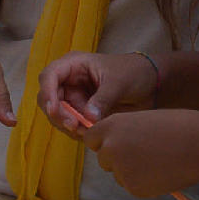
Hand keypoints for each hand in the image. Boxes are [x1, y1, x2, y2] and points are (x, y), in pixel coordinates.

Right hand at [38, 48, 158, 134]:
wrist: (151, 84)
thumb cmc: (134, 72)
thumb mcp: (119, 82)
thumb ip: (103, 99)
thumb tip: (88, 117)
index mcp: (74, 64)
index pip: (49, 76)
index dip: (47, 93)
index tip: (54, 110)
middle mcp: (69, 81)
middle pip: (48, 99)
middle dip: (58, 115)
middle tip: (74, 126)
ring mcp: (74, 97)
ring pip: (58, 115)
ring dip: (67, 126)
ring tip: (86, 132)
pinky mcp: (81, 112)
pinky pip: (71, 124)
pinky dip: (76, 131)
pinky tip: (89, 134)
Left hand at [82, 110, 198, 198]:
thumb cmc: (178, 127)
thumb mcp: (143, 120)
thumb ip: (124, 132)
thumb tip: (114, 144)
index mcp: (112, 126)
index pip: (91, 138)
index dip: (103, 142)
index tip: (116, 144)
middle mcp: (111, 148)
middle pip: (103, 159)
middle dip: (117, 159)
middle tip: (144, 154)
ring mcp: (121, 170)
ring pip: (118, 175)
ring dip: (132, 171)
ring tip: (158, 161)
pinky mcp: (134, 188)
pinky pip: (133, 186)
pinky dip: (144, 183)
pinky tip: (163, 172)